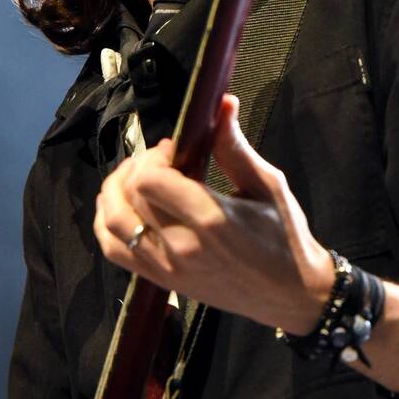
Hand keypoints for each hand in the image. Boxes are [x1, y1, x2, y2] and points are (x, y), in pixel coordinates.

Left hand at [93, 94, 335, 331]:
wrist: (291, 294)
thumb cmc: (284, 237)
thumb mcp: (268, 186)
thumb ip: (236, 148)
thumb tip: (221, 104)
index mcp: (211, 219)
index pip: (150, 180)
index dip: (153, 157)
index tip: (174, 151)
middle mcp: (182, 246)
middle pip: (128, 197)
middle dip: (136, 168)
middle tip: (159, 162)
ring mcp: (168, 268)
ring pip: (111, 223)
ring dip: (114, 193)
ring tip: (136, 181)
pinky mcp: (162, 282)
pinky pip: (115, 251)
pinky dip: (107, 224)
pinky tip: (124, 208)